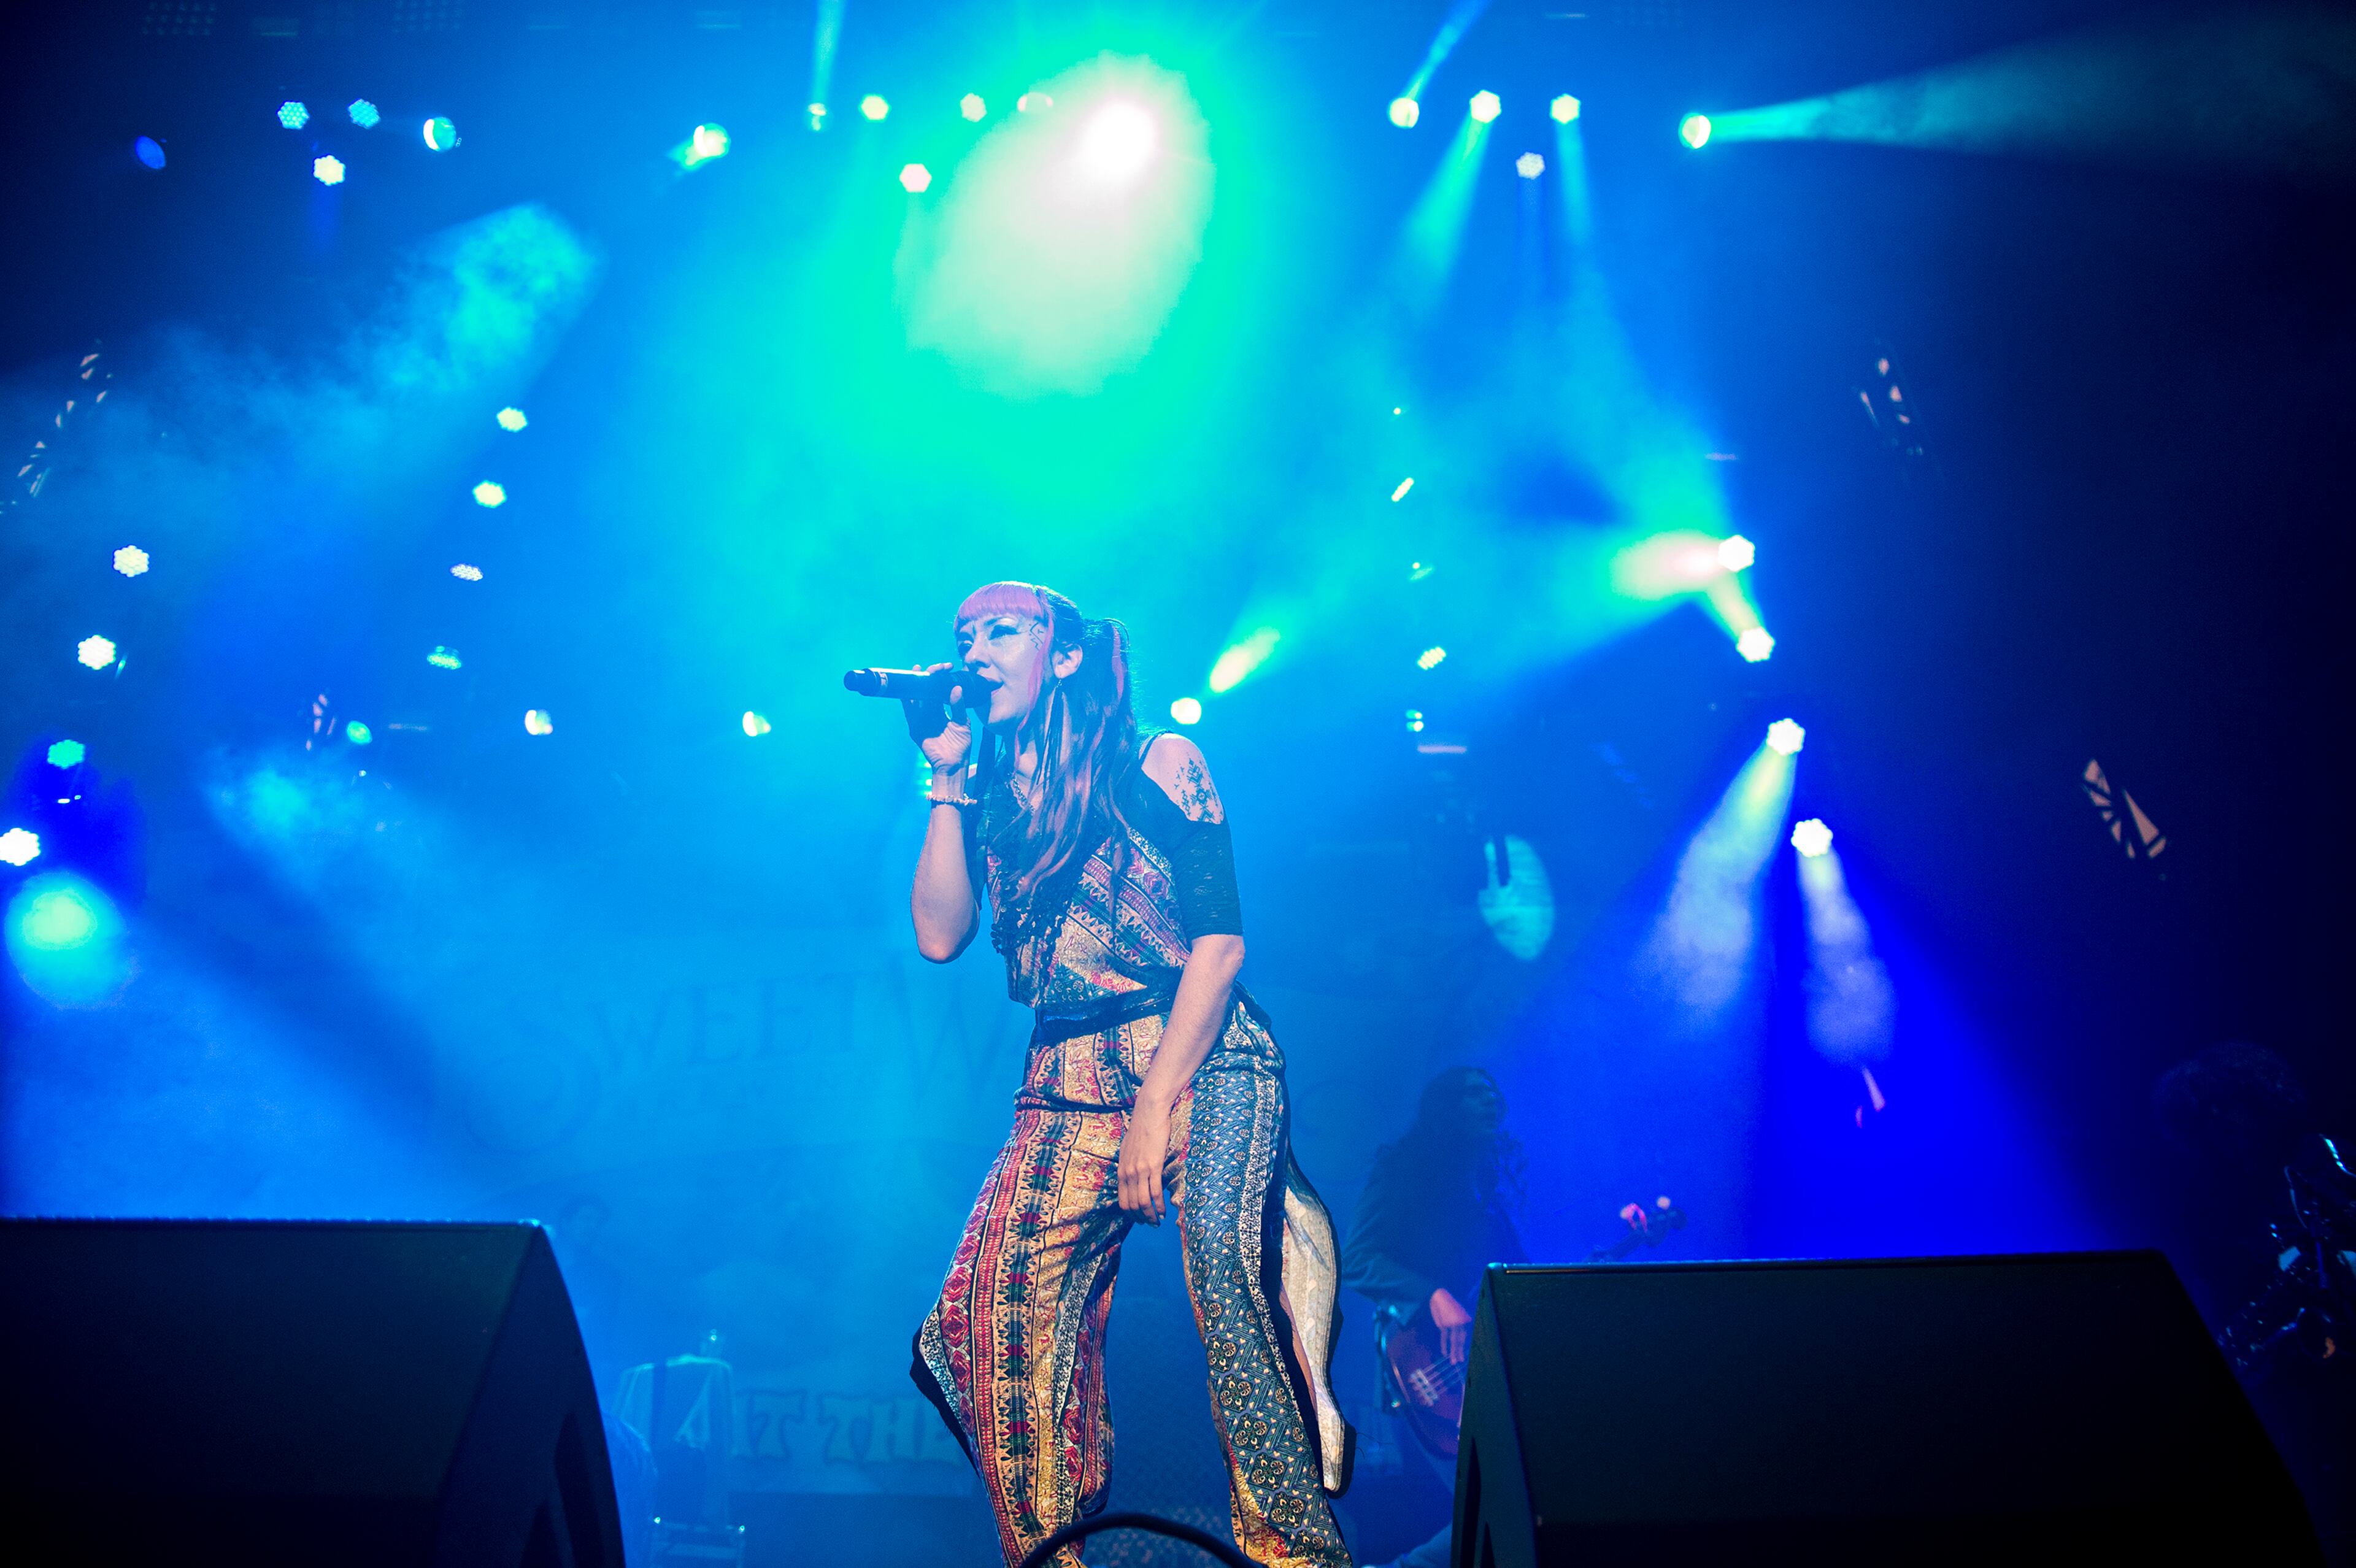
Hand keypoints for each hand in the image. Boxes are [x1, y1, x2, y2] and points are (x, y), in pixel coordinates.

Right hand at [902, 662, 972, 771]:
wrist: (954, 764)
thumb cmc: (961, 745)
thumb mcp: (962, 723)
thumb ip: (958, 706)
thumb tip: (956, 687)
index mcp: (943, 710)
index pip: (940, 690)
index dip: (941, 678)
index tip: (947, 667)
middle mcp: (931, 712)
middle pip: (927, 691)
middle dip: (928, 678)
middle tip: (933, 668)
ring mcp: (922, 719)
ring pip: (917, 698)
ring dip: (915, 685)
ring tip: (917, 671)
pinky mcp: (915, 727)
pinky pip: (909, 712)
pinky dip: (907, 701)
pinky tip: (906, 691)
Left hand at [1117, 1097, 1172, 1224]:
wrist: (1149, 1113)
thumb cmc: (1141, 1129)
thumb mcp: (1128, 1150)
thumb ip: (1130, 1165)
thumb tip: (1134, 1177)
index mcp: (1121, 1170)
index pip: (1122, 1200)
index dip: (1131, 1214)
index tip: (1140, 1219)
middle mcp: (1128, 1173)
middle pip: (1132, 1205)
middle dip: (1141, 1218)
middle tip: (1151, 1224)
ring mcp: (1140, 1170)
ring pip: (1143, 1202)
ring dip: (1151, 1216)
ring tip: (1158, 1221)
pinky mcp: (1154, 1166)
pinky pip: (1155, 1192)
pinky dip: (1159, 1205)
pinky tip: (1164, 1211)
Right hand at [1429, 1286, 1470, 1363]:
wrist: (1439, 1295)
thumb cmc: (1448, 1302)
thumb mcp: (1456, 1312)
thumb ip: (1458, 1322)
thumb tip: (1459, 1331)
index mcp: (1465, 1320)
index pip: (1464, 1335)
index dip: (1463, 1345)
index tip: (1463, 1353)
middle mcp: (1461, 1323)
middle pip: (1461, 1340)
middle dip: (1460, 1351)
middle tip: (1460, 1361)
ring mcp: (1453, 1324)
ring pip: (1454, 1341)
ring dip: (1453, 1352)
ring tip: (1453, 1361)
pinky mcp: (1444, 1325)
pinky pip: (1445, 1337)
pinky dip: (1444, 1346)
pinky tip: (1445, 1353)